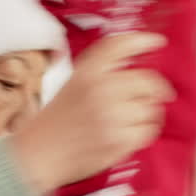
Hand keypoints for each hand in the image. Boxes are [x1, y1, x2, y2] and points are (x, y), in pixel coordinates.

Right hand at [11, 32, 173, 191]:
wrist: (38, 154)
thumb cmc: (56, 121)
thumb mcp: (74, 83)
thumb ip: (102, 71)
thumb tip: (138, 63)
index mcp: (87, 71)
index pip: (121, 45)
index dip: (143, 41)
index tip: (157, 42)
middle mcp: (102, 89)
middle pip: (147, 80)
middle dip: (155, 88)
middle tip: (154, 94)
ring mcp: (112, 116)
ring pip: (151, 107)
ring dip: (147, 111)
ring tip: (133, 117)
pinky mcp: (119, 140)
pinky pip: (148, 130)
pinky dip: (144, 130)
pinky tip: (131, 131)